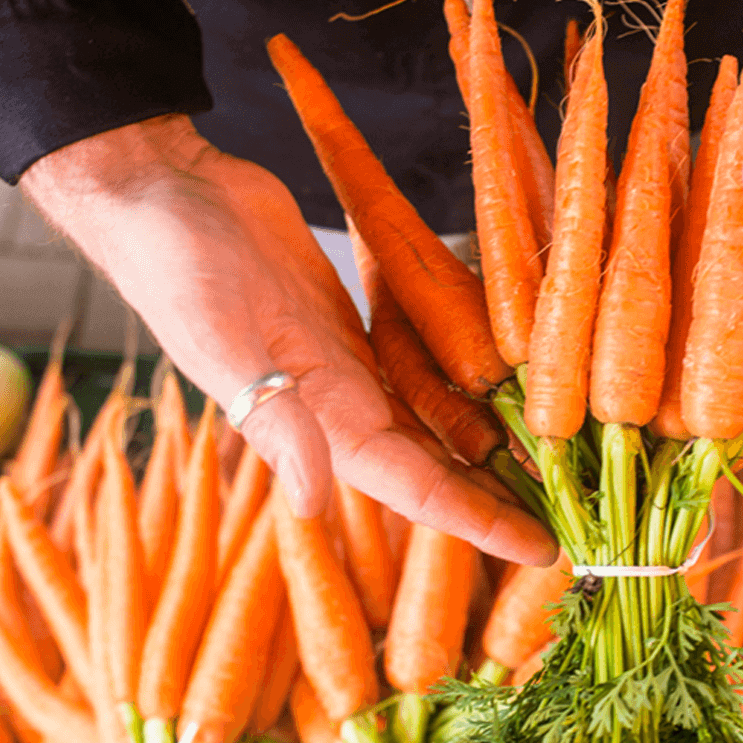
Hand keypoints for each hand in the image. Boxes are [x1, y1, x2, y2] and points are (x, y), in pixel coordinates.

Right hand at [21, 115, 555, 564]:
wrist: (159, 191)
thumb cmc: (179, 263)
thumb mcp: (220, 336)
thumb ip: (271, 418)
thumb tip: (312, 502)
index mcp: (317, 422)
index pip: (415, 487)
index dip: (479, 522)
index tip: (544, 552)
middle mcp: (341, 409)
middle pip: (441, 470)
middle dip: (504, 503)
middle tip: (584, 527)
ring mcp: (351, 367)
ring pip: (442, 425)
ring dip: (500, 452)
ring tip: (572, 471)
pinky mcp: (356, 324)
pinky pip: (427, 368)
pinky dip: (474, 388)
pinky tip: (521, 394)